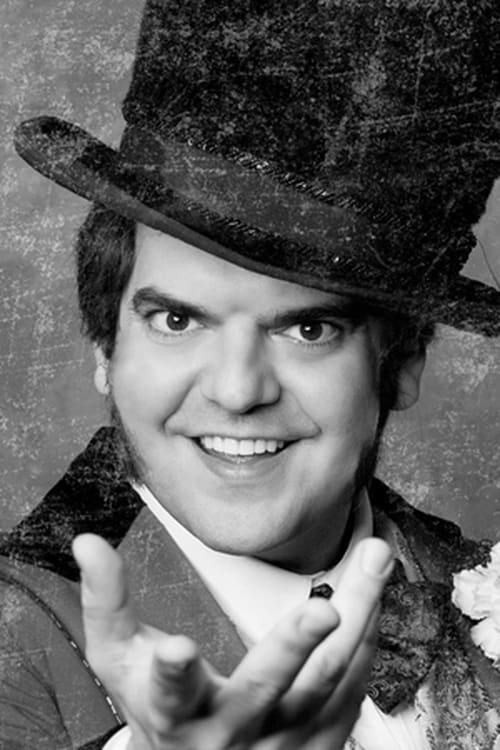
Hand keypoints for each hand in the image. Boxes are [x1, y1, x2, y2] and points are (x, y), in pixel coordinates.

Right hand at [72, 534, 392, 749]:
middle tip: (325, 610)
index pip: (167, 694)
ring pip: (328, 687)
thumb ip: (107, 602)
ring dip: (358, 621)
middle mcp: (232, 734)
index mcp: (175, 714)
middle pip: (266, 693)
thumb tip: (88, 543)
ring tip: (376, 561)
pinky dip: (367, 641)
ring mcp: (282, 746)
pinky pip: (353, 693)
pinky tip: (377, 597)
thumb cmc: (156, 706)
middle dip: (295, 648)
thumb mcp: (119, 658)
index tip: (175, 648)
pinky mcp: (319, 745)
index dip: (169, 672)